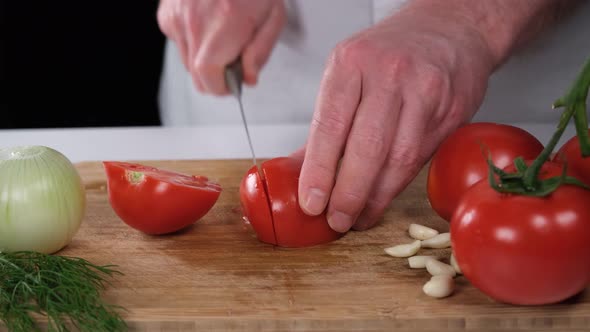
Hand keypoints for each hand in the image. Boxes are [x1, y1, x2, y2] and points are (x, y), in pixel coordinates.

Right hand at [157, 0, 285, 94]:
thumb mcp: (273, 15)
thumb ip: (261, 52)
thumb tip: (248, 78)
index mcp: (224, 24)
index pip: (208, 78)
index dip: (222, 87)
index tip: (233, 84)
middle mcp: (195, 22)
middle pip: (196, 75)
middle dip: (216, 75)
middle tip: (234, 57)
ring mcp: (176, 16)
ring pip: (187, 61)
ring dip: (205, 57)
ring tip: (223, 34)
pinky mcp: (167, 13)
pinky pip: (179, 42)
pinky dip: (194, 41)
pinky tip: (209, 23)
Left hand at [295, 4, 495, 232]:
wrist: (451, 28)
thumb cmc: (392, 51)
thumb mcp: (349, 71)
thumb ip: (327, 122)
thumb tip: (300, 169)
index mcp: (351, 62)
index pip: (329, 125)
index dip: (319, 171)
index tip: (310, 202)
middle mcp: (388, 73)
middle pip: (366, 147)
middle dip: (348, 193)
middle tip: (335, 219)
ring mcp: (424, 91)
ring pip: (397, 158)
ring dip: (375, 197)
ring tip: (358, 217)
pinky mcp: (451, 110)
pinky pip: (421, 158)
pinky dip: (398, 185)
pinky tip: (383, 198)